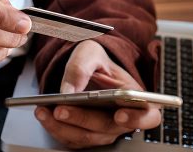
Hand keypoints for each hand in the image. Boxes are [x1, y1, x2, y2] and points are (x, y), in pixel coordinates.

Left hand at [35, 40, 160, 148]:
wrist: (87, 71)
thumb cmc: (97, 62)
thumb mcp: (90, 53)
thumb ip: (82, 67)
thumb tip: (69, 91)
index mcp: (135, 97)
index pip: (147, 115)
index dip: (137, 118)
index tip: (120, 115)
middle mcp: (122, 118)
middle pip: (108, 128)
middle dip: (83, 119)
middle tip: (62, 108)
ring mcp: (104, 129)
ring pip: (87, 137)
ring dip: (63, 126)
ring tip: (44, 110)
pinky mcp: (87, 134)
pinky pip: (72, 139)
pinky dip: (56, 129)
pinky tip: (45, 115)